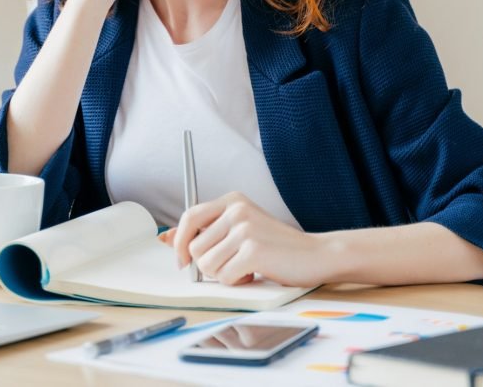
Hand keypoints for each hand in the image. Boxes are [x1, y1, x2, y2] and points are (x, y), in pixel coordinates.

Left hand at [158, 192, 326, 286]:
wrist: (317, 255)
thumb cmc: (276, 246)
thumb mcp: (240, 230)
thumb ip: (206, 232)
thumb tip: (165, 238)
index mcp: (232, 200)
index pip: (189, 217)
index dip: (179, 241)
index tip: (181, 260)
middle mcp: (237, 210)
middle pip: (194, 247)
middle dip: (207, 265)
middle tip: (231, 266)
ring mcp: (245, 229)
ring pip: (206, 265)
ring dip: (223, 275)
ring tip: (245, 268)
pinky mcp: (253, 251)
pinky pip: (224, 276)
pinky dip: (236, 282)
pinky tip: (255, 274)